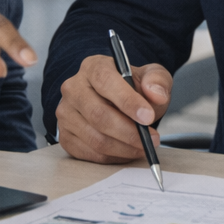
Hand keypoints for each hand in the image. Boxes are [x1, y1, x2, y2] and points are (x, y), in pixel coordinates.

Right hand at [56, 54, 173, 163]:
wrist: (119, 102)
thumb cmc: (134, 89)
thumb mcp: (152, 77)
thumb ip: (157, 81)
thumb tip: (156, 94)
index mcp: (93, 67)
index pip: (105, 81)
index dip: (127, 101)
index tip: (148, 117)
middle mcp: (74, 88)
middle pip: (98, 115)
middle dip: (129, 132)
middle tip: (151, 139)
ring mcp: (66, 113)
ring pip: (95, 138)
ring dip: (124, 148)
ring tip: (144, 147)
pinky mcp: (65, 135)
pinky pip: (89, 153)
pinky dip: (113, 157)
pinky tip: (127, 151)